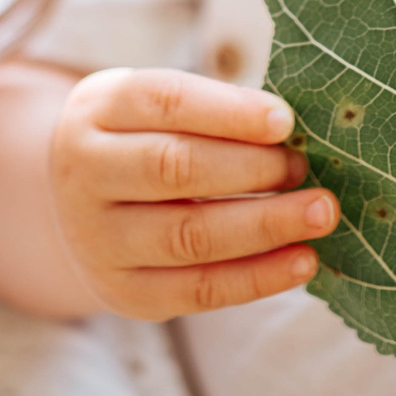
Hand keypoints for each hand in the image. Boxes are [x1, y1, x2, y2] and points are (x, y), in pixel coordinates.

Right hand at [49, 67, 338, 319]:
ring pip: (188, 235)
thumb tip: (295, 132)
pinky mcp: (123, 294)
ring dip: (265, 225)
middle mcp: (85, 172)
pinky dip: (257, 278)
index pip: (166, 102)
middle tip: (305, 168)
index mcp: (98, 109)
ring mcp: (98, 239)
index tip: (285, 121)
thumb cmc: (142, 140)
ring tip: (320, 213)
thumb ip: (214, 111)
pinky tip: (302, 262)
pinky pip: (197, 291)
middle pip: (174, 168)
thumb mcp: (154, 108)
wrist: (75, 207)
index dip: (230, 112)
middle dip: (251, 168)